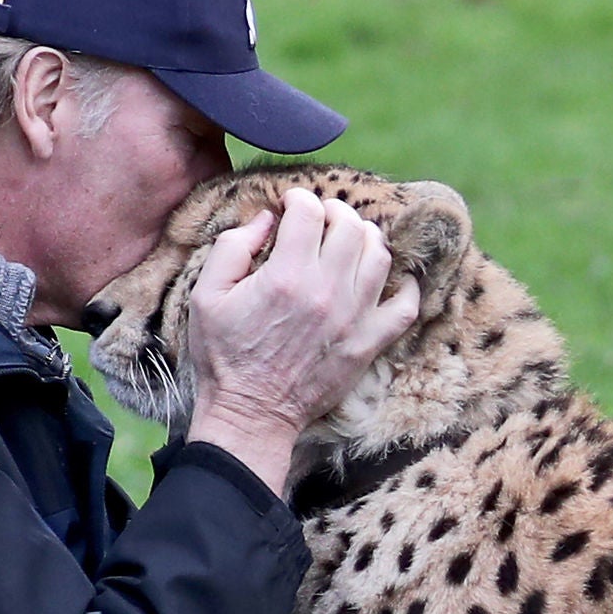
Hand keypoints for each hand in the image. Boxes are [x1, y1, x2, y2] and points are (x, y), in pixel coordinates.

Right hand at [183, 189, 421, 497]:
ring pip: (380, 256)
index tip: (291, 205)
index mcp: (285, 275)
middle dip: (335, 212)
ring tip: (351, 240)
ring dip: (367, 238)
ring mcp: (353, 318)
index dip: (299, 199)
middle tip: (322, 218)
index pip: (309, 212)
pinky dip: (406, 287)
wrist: (251, 414)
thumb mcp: (206, 295)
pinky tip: (391, 278)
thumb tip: (265, 218)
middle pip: (350, 227)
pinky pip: (404, 308)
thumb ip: (232, 247)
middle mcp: (326, 291)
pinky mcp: (368, 343)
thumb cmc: (223, 356)